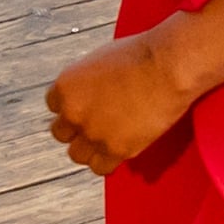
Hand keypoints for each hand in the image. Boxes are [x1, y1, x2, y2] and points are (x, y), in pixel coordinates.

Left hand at [45, 30, 201, 177]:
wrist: (168, 66)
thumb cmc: (142, 55)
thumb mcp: (101, 60)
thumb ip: (87, 81)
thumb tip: (88, 94)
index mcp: (65, 86)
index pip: (54, 106)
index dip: (73, 107)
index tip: (86, 107)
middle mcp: (73, 112)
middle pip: (61, 133)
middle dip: (77, 129)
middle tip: (97, 123)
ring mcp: (93, 133)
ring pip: (77, 154)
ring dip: (90, 148)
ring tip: (108, 138)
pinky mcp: (115, 150)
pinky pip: (100, 168)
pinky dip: (107, 162)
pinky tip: (119, 150)